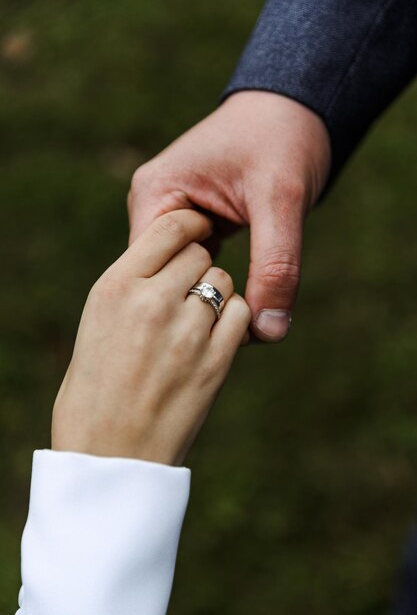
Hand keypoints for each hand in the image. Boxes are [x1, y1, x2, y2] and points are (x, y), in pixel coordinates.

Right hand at [51, 210, 250, 465]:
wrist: (108, 456)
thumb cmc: (94, 391)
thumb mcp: (97, 325)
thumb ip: (133, 287)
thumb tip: (166, 260)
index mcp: (114, 287)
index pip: (168, 226)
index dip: (188, 225)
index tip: (196, 231)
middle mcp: (150, 301)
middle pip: (200, 253)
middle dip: (199, 264)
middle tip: (190, 286)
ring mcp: (186, 332)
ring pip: (223, 281)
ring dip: (217, 292)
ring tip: (198, 318)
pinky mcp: (215, 361)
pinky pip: (241, 313)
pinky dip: (235, 317)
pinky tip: (216, 334)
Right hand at [128, 91, 330, 341]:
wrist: (295, 107)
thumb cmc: (283, 139)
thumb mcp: (281, 202)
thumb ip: (275, 266)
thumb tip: (270, 333)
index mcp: (155, 194)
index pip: (150, 270)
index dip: (185, 304)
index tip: (223, 330)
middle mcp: (154, 207)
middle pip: (163, 278)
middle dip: (199, 302)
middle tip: (237, 330)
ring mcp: (173, 216)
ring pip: (182, 277)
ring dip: (210, 295)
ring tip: (237, 319)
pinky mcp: (195, 224)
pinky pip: (199, 267)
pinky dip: (219, 283)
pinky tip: (239, 299)